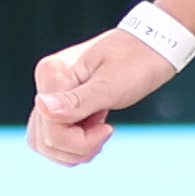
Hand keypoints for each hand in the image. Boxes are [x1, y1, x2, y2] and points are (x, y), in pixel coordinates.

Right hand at [28, 26, 181, 163]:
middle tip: (107, 131)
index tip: (108, 128)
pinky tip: (97, 132)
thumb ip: (78, 101)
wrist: (152, 45)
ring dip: (76, 149)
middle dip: (79, 148)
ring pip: (47, 143)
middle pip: (45, 140)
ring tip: (102, 132)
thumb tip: (42, 107)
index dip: (80, 141)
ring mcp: (51, 94)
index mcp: (53, 75)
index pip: (51, 129)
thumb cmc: (137, 62)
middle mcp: (45, 83)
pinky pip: (56, 136)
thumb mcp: (112, 85)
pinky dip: (76, 144)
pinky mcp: (60, 103)